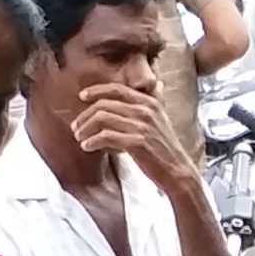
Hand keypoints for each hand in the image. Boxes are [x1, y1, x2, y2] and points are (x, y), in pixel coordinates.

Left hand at [69, 77, 192, 194]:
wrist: (178, 171)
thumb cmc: (165, 148)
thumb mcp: (162, 119)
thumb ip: (155, 101)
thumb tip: (157, 84)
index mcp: (149, 102)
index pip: (116, 89)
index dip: (96, 91)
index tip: (81, 97)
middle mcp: (145, 110)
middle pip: (105, 104)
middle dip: (86, 115)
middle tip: (76, 126)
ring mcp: (141, 126)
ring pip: (102, 118)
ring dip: (86, 128)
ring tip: (79, 137)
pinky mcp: (136, 142)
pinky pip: (106, 136)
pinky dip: (92, 141)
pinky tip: (87, 146)